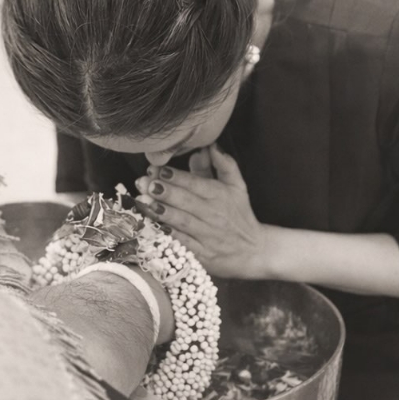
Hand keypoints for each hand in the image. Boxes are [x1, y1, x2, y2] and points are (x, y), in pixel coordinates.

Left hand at [135, 145, 267, 278]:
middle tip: (144, 183)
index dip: (175, 176)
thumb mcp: (237, 186)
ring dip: (161, 212)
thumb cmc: (240, 214)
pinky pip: (183, 243)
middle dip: (163, 191)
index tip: (156, 169)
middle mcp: (214, 214)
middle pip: (186, 201)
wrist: (255, 251)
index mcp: (220, 195)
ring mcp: (208, 236)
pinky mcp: (203, 254)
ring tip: (143, 202)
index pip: (195, 183)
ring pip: (181, 221)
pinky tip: (153, 226)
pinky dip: (168, 235)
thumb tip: (210, 145)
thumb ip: (224, 164)